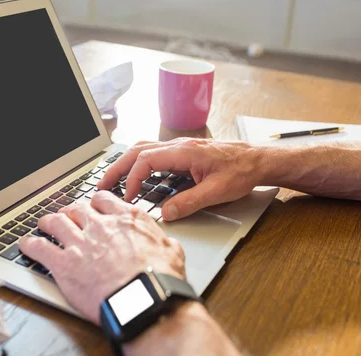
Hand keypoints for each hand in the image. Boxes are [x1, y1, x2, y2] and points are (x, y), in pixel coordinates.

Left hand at [19, 191, 185, 323]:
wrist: (143, 301)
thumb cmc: (159, 279)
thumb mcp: (171, 252)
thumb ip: (162, 242)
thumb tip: (166, 243)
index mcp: (126, 219)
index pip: (103, 200)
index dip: (95, 203)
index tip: (93, 208)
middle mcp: (100, 226)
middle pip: (77, 208)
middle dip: (71, 211)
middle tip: (67, 216)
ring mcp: (79, 243)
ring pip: (55, 222)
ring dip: (48, 222)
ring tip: (43, 224)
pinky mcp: (63, 264)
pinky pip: (39, 247)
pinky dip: (30, 244)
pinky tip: (26, 244)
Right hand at [97, 138, 264, 220]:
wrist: (258, 160)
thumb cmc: (242, 171)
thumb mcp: (217, 192)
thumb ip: (189, 203)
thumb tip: (166, 214)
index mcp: (184, 152)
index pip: (145, 159)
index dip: (132, 178)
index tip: (128, 196)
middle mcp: (179, 146)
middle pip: (137, 150)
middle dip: (117, 167)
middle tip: (102, 184)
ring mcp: (180, 147)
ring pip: (143, 148)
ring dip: (125, 163)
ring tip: (113, 179)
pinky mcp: (183, 152)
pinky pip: (153, 152)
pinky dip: (138, 162)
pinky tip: (136, 174)